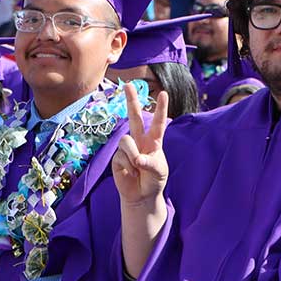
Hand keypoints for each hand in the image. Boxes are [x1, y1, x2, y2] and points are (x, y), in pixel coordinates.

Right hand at [112, 84, 168, 207]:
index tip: (163, 93)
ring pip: (126, 141)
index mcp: (154, 140)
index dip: (160, 108)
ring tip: (138, 168)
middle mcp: (139, 140)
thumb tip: (136, 158)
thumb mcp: (159, 172)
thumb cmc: (154, 180)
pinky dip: (128, 166)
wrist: (141, 196)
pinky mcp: (117, 157)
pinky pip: (120, 156)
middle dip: (131, 100)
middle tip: (128, 84)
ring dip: (133, 155)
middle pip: (134, 117)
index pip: (158, 122)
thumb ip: (150, 163)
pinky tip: (131, 173)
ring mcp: (127, 148)